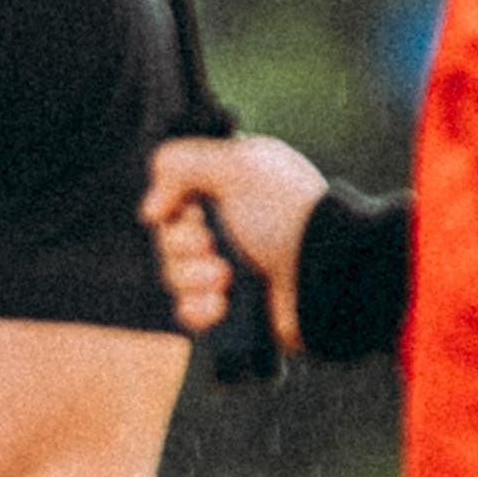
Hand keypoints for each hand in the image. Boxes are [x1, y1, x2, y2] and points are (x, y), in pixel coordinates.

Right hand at [140, 135, 324, 350]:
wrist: (327, 271)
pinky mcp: (231, 310)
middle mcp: (224, 229)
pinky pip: (189, 313)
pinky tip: (224, 303)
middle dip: (184, 247)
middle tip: (215, 246)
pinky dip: (201, 308)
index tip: (194, 210)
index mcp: (226, 191)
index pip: (171, 199)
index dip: (174, 208)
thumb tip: (150, 210)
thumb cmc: (288, 212)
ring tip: (227, 277)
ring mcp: (227, 271)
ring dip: (194, 277)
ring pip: (174, 277)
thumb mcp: (237, 164)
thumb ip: (180, 164)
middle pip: (167, 240)